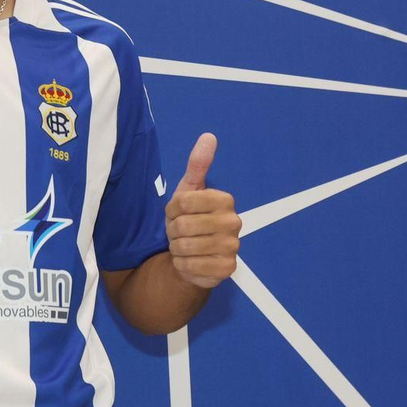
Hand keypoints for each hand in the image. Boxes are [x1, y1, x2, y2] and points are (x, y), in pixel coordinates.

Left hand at [164, 132, 240, 289]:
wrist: (192, 255)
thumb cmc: (189, 219)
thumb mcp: (189, 190)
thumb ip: (197, 164)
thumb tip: (209, 136)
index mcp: (225, 200)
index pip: (182, 202)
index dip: (172, 209)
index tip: (177, 213)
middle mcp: (234, 222)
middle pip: (183, 225)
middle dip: (173, 230)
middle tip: (180, 232)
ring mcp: (232, 247)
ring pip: (185, 246)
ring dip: (176, 248)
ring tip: (184, 245)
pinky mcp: (227, 269)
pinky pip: (190, 266)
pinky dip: (182, 264)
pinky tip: (189, 261)